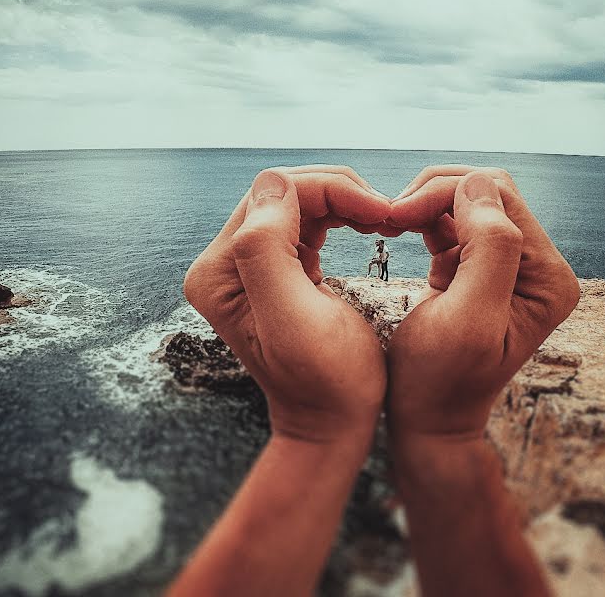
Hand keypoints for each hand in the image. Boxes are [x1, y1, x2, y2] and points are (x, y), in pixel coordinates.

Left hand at [183, 165, 391, 443]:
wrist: (332, 422)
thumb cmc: (324, 382)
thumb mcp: (295, 318)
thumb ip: (267, 248)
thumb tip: (273, 182)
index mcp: (217, 273)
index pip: (272, 196)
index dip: (330, 191)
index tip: (381, 212)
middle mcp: (222, 265)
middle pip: (282, 194)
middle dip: (339, 193)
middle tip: (388, 213)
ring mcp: (247, 266)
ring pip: (297, 202)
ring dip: (343, 202)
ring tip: (383, 220)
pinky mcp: (274, 269)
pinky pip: (305, 222)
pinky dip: (340, 216)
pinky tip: (366, 226)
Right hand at [380, 167, 574, 596]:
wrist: (426, 420)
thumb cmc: (440, 380)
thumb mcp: (466, 318)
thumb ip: (488, 249)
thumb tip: (477, 185)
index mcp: (546, 277)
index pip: (498, 199)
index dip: (444, 194)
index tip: (394, 215)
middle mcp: (536, 267)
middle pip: (486, 193)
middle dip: (434, 194)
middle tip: (389, 215)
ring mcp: (507, 267)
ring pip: (467, 201)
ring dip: (426, 204)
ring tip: (390, 222)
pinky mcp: (476, 270)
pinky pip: (453, 222)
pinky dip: (424, 218)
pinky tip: (400, 229)